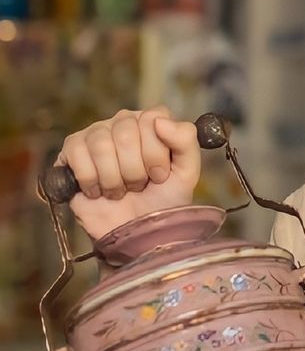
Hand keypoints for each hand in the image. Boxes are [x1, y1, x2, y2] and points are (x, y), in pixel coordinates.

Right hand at [54, 105, 201, 240]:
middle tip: (138, 186)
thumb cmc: (162, 201)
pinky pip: (76, 153)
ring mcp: (96, 134)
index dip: (155, 153)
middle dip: (134, 171)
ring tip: (120, 190)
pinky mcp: (72, 149)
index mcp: (152, 122)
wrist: (135, 232)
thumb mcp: (186, 172)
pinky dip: (91, 180)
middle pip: (125, 133)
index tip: (159, 175)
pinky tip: (98, 191)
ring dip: (113, 179)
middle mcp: (123, 122)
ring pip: (101, 144)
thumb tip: (159, 120)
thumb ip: (185, 139)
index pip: (152, 118)